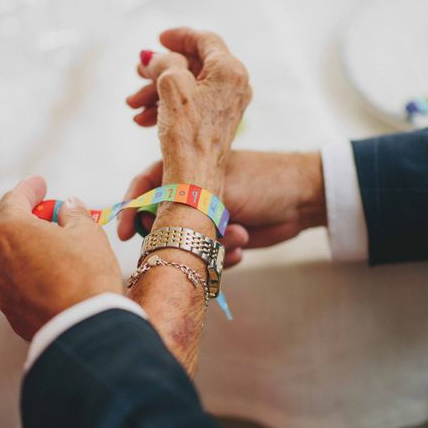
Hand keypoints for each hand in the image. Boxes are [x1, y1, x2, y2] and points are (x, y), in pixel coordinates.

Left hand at [0, 176, 122, 340]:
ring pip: (4, 260)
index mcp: (11, 232)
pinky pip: (14, 285)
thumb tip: (69, 206)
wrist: (86, 328)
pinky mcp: (11, 312)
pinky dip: (27, 275)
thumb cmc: (88, 274)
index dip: (29, 188)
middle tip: (45, 218)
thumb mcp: (88, 233)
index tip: (40, 183)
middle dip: (19, 220)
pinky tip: (51, 277)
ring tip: (50, 249)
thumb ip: (74, 214)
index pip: (14, 200)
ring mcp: (1, 288)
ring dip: (22, 250)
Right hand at [118, 151, 326, 266]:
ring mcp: (210, 217)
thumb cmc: (261, 182)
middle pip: (164, 221)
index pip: (145, 186)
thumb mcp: (218, 190)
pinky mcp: (225, 237)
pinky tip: (243, 246)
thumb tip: (150, 225)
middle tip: (191, 243)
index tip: (123, 233)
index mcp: (187, 170)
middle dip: (178, 236)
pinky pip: (210, 257)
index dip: (130, 208)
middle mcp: (194, 194)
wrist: (304, 198)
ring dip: (211, 247)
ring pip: (189, 243)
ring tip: (238, 235)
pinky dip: (224, 257)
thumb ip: (182, 206)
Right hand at [127, 27, 252, 194]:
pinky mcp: (218, 122)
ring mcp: (228, 105)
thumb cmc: (187, 132)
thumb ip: (164, 61)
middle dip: (161, 69)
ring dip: (157, 91)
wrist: (195, 178)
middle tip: (137, 72)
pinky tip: (143, 119)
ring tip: (133, 103)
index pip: (205, 40)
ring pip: (188, 86)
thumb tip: (155, 58)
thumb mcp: (171, 84)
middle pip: (194, 64)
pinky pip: (191, 104)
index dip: (179, 36)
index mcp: (230, 70)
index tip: (159, 38)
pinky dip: (166, 106)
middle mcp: (235, 85)